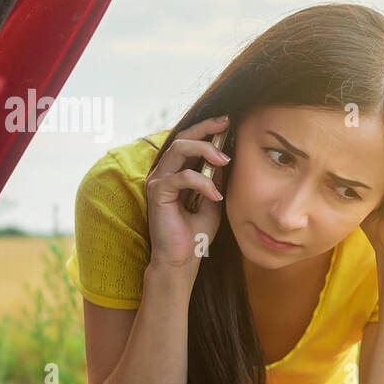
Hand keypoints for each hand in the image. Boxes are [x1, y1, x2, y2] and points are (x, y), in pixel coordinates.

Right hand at [145, 116, 230, 270]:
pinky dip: (202, 182)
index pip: (187, 142)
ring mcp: (158, 181)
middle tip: (225, 125)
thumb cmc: (195, 234)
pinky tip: (216, 196)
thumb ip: (216, 180)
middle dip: (205, 129)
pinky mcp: (157, 193)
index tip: (226, 122)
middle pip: (181, 138)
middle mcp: (163, 173)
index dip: (205, 129)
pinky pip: (181, 177)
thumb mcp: (213, 201)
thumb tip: (225, 158)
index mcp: (175, 173)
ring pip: (178, 149)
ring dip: (204, 150)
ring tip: (224, 160)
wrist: (183, 260)